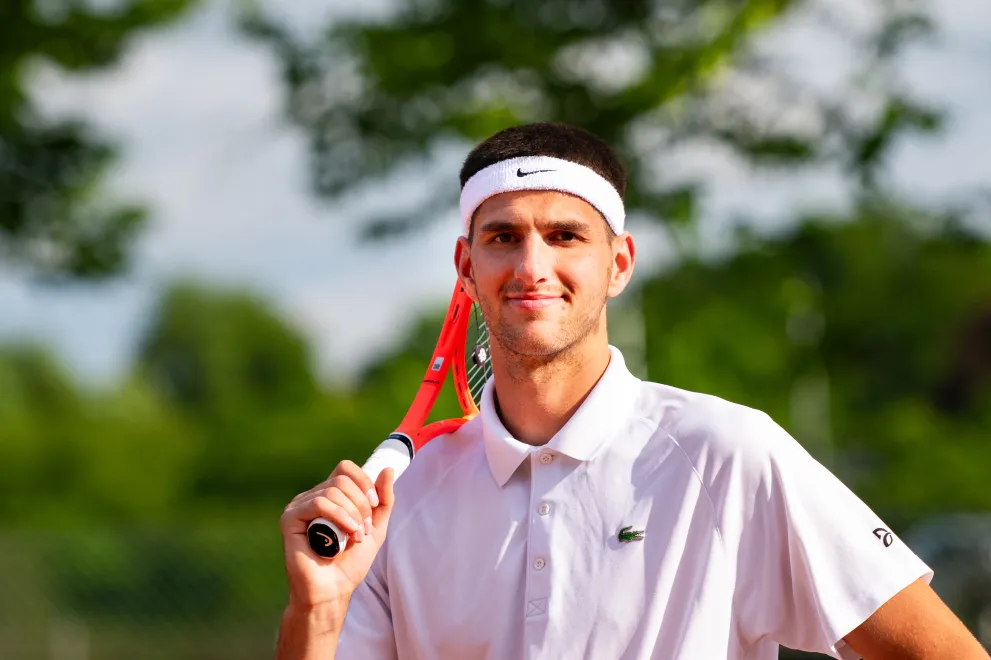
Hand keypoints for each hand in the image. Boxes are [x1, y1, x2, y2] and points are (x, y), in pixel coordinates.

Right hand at [280, 461, 395, 612]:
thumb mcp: (376, 527)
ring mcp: (300, 507)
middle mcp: (313, 497)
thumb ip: (383, 500)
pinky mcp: (290, 519)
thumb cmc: (351, 563)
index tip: (375, 506)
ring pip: (333, 490)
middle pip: (342, 479)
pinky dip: (339, 516)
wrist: (333, 590)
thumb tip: (388, 469)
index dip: (364, 482)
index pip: (345, 469)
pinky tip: (346, 533)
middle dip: (361, 504)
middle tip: (364, 530)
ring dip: (352, 514)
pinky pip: (318, 503)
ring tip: (355, 537)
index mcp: (330, 496)